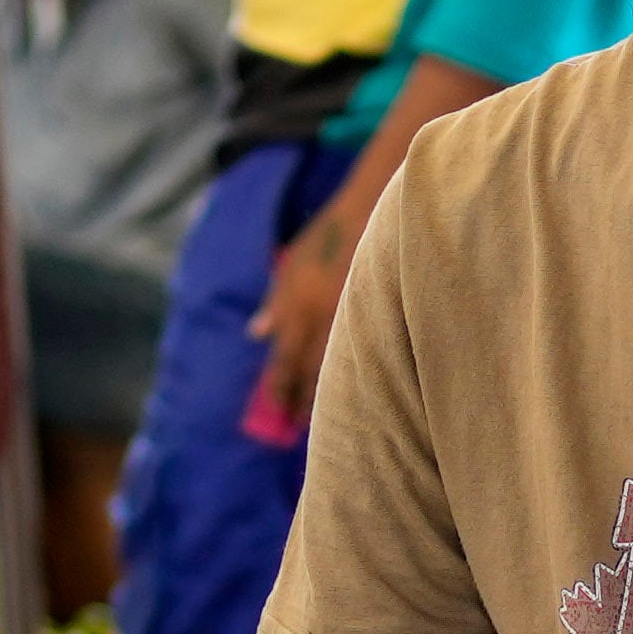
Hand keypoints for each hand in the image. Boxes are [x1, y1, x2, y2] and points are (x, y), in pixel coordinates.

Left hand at [250, 172, 384, 431]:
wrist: (370, 212)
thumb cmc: (327, 237)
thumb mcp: (293, 265)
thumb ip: (275, 303)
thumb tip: (255, 334)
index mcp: (298, 304)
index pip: (284, 358)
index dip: (279, 385)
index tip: (277, 406)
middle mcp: (323, 315)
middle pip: (310, 369)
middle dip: (303, 397)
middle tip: (298, 421)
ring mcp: (352, 316)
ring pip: (338, 366)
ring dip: (330, 392)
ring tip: (327, 415)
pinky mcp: (377, 313)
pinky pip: (365, 352)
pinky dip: (357, 372)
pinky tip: (358, 387)